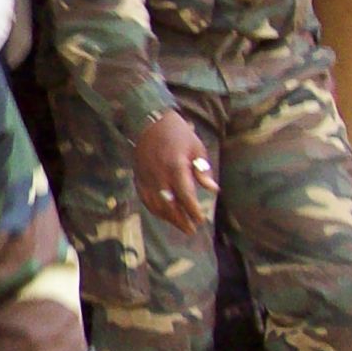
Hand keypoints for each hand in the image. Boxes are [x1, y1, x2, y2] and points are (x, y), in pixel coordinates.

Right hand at [132, 110, 218, 233]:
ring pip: (155, 204)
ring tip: (179, 225)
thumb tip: (213, 189)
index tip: (200, 219)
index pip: (185, 195)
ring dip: (167, 217)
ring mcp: (146, 176)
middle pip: (169, 204)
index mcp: (175, 167)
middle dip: (181, 219)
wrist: (148, 120)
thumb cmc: (177, 133)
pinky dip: (153, 209)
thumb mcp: (195, 147)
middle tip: (191, 230)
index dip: (192, 210)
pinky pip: (144, 197)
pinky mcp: (138, 176)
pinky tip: (162, 214)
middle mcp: (159, 175)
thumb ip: (202, 170)